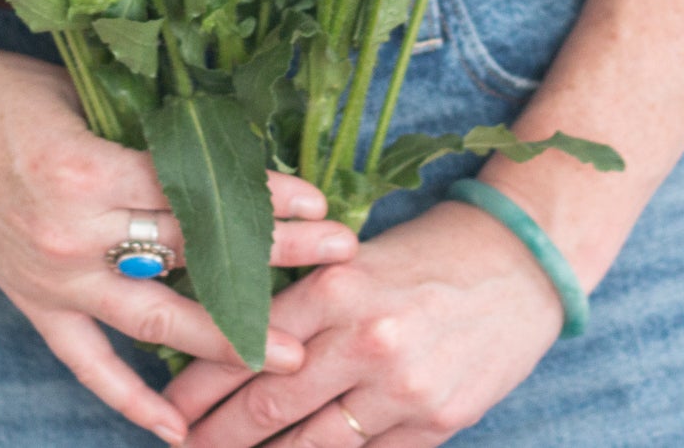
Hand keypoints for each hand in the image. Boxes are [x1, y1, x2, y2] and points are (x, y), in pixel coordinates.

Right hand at [0, 22, 359, 444]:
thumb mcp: (77, 92)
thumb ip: (141, 127)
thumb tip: (221, 144)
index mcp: (85, 167)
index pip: (195, 191)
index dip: (262, 198)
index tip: (320, 201)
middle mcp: (70, 231)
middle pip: (191, 254)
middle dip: (272, 260)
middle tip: (340, 265)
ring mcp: (48, 276)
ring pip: (153, 319)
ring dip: (226, 336)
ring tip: (294, 348)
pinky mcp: (27, 300)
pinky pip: (85, 363)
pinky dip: (128, 399)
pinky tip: (174, 430)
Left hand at [165, 199, 563, 445]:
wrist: (517, 265)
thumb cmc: (424, 255)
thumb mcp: (356, 259)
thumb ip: (302, 301)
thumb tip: (237, 346)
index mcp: (336, 285)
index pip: (249, 344)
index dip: (199, 385)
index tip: (166, 410)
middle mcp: (365, 338)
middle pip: (270, 406)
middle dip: (216, 437)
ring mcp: (402, 388)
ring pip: (312, 446)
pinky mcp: (435, 423)